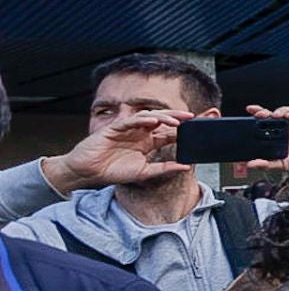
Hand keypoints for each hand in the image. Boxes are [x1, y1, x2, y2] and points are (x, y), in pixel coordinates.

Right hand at [40, 111, 191, 193]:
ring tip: (177, 119)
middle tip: (193, 117)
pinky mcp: (115, 128)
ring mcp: (128, 129)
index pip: (169, 133)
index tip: (197, 130)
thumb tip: (186, 167)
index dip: (182, 130)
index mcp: (148, 143)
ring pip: (149, 117)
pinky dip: (143, 119)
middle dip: (178, 118)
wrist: (88, 172)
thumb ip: (164, 169)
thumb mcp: (144, 173)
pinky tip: (154, 121)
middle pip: (162, 121)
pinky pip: (131, 121)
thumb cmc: (113, 171)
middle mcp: (140, 133)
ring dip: (164, 117)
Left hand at [243, 104, 288, 170]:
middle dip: (264, 111)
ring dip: (279, 111)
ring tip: (275, 116)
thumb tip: (250, 164)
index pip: (262, 124)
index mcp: (274, 136)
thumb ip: (266, 164)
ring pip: (284, 112)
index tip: (249, 111)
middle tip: (259, 114)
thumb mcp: (280, 165)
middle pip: (271, 115)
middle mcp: (283, 129)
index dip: (255, 116)